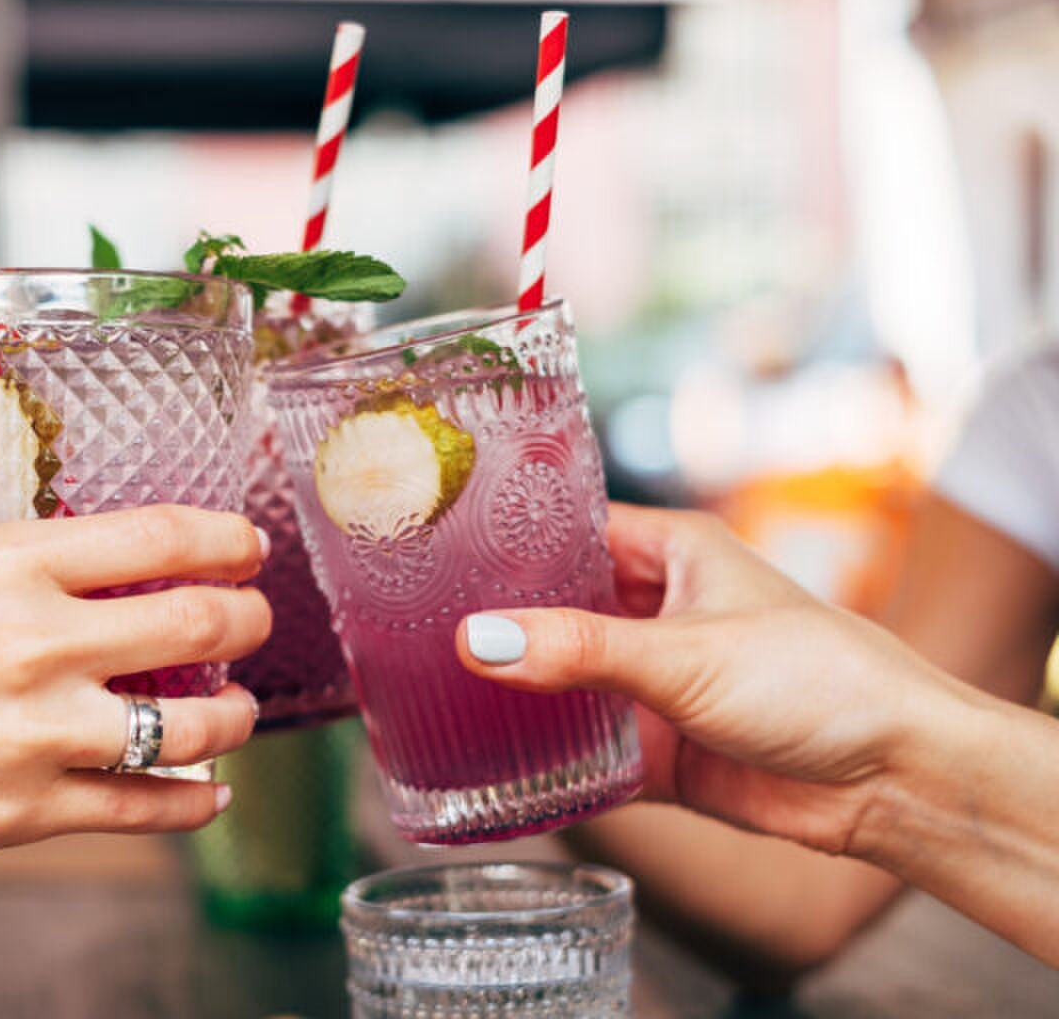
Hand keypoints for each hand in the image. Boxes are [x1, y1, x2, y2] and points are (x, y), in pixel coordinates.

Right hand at [0, 505, 269, 865]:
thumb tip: (57, 565)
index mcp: (5, 565)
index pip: (161, 539)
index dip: (227, 540)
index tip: (249, 547)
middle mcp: (36, 642)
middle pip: (200, 623)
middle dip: (248, 619)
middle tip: (254, 619)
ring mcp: (35, 733)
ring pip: (194, 727)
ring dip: (235, 717)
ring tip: (236, 712)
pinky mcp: (21, 810)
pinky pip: (143, 810)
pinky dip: (192, 802)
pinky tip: (208, 792)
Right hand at [455, 504, 976, 857]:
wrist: (893, 777)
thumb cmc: (817, 679)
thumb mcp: (684, 654)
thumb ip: (579, 650)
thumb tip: (476, 641)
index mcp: (674, 552)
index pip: (570, 530)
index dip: (507, 541)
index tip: (432, 554)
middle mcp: (660, 609)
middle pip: (557, 608)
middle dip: (499, 624)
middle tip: (414, 632)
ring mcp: (656, 681)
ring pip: (566, 681)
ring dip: (520, 694)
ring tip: (433, 695)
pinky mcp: (661, 747)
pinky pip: (586, 750)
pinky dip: (549, 760)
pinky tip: (493, 765)